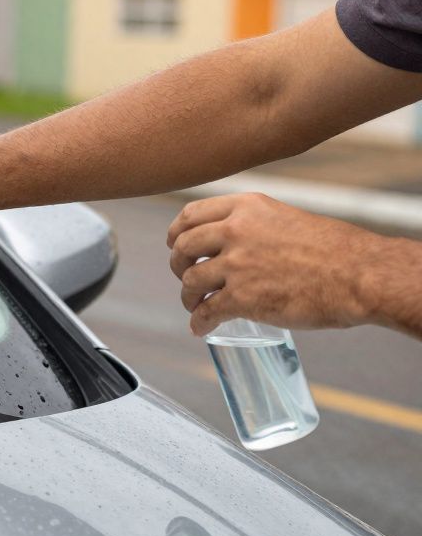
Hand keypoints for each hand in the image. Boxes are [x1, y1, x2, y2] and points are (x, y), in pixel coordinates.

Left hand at [167, 192, 410, 335]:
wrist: (360, 275)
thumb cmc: (335, 249)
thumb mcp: (285, 218)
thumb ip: (255, 225)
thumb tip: (235, 240)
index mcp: (246, 207)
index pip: (191, 215)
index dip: (177, 232)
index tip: (174, 243)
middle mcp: (235, 231)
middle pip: (184, 247)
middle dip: (177, 264)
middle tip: (184, 276)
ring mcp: (237, 265)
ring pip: (190, 281)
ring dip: (188, 296)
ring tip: (194, 305)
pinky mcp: (243, 298)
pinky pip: (206, 311)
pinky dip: (199, 322)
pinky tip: (200, 328)